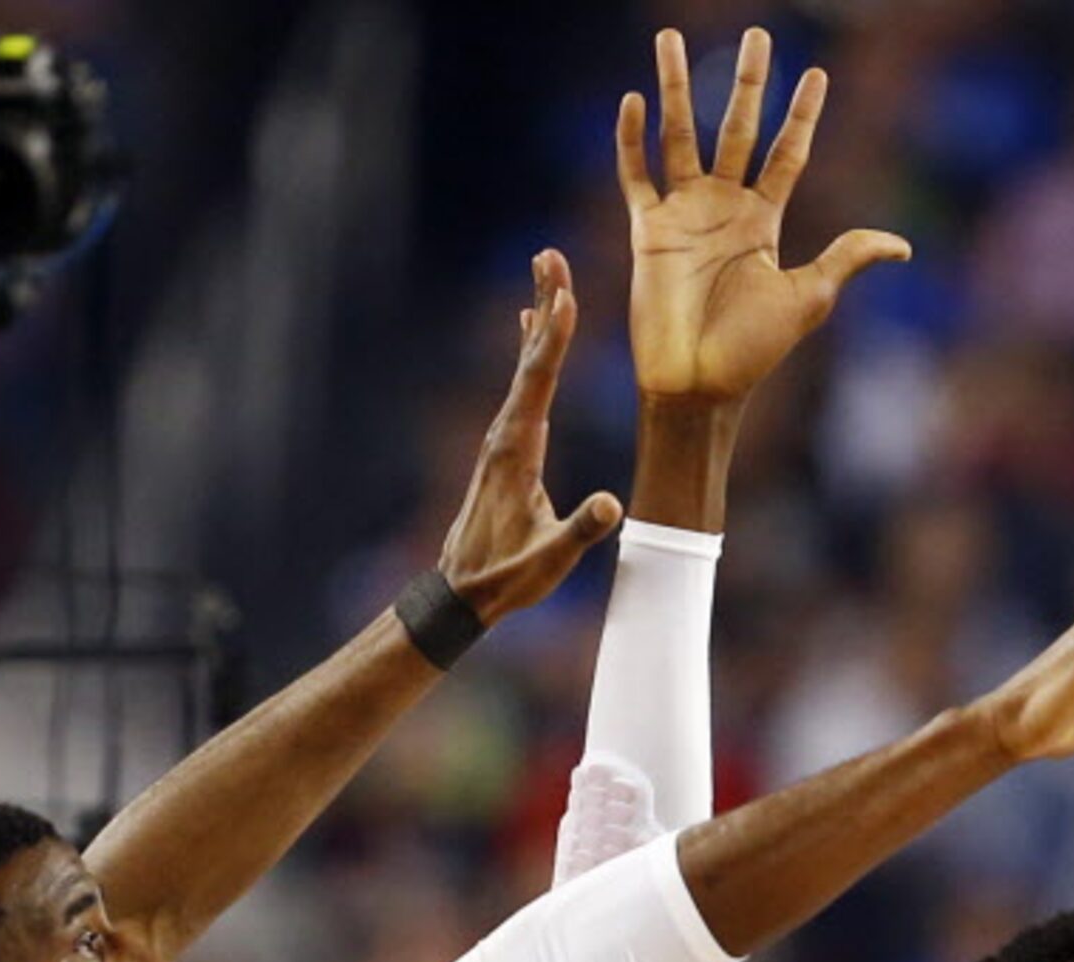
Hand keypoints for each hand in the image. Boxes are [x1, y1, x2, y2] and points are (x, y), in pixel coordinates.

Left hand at [436, 252, 624, 622]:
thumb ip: (580, 530)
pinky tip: (531, 327)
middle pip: (529, 358)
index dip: (554, 340)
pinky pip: (523, 382)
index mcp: (518, 452)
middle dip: (544, 307)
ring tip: (548, 274)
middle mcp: (506, 434)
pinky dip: (532, 348)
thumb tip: (610, 504)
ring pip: (525, 365)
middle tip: (551, 257)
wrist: (463, 593)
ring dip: (539, 318)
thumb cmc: (508, 578)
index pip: (539, 384)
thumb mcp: (549, 560)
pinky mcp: (507, 444)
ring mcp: (504, 437)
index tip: (567, 296)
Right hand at [621, 27, 909, 404]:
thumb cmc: (754, 350)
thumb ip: (846, 259)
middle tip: (759, 35)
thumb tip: (902, 245)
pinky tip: (633, 101)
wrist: (698, 384)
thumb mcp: (808, 298)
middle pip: (737, 128)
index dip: (802, 115)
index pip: (787, 153)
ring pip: (679, 134)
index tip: (817, 75)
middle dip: (748, 82)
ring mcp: (684, 214)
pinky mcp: (647, 230)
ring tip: (670, 39)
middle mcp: (724, 207)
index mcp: (764, 220)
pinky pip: (636, 175)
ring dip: (676, 87)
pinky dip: (631, 140)